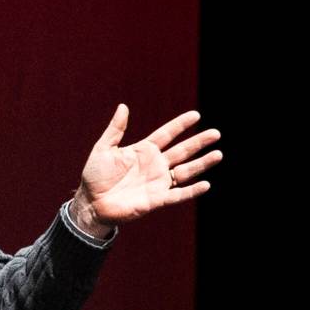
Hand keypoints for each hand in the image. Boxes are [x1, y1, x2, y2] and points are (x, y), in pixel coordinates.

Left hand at [72, 104, 221, 232]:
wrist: (91, 203)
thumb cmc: (95, 176)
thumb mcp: (103, 149)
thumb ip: (115, 129)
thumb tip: (123, 106)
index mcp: (143, 151)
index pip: (166, 134)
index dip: (180, 125)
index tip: (196, 115)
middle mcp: (154, 165)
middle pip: (182, 151)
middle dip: (198, 142)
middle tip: (216, 133)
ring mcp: (157, 182)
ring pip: (185, 171)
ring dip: (201, 164)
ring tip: (218, 154)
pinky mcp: (156, 200)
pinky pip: (178, 195)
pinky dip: (191, 190)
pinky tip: (205, 184)